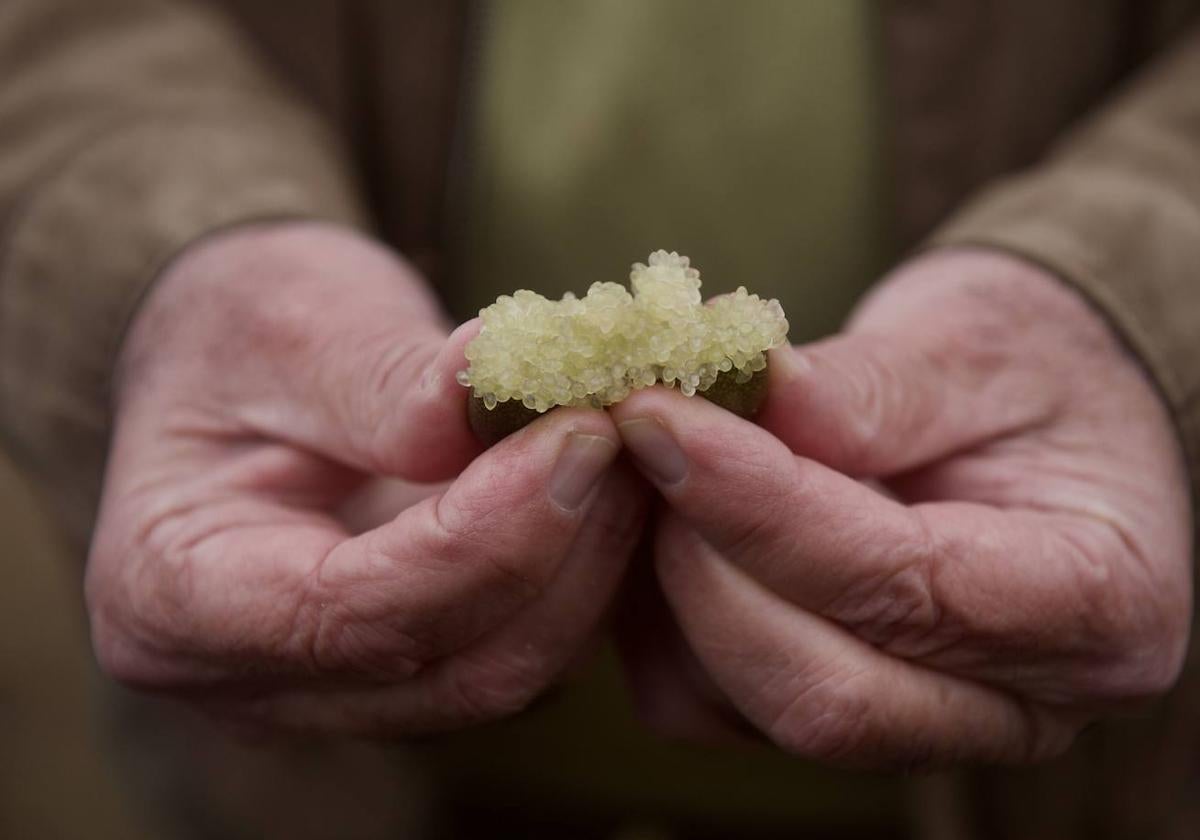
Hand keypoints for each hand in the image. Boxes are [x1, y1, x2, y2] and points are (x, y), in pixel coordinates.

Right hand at [87, 222, 647, 734]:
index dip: (486, 535)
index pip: (352, 610)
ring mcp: (338, 685)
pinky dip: (576, 574)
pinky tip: (607, 491)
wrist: (233, 367)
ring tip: (631, 451)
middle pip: (452, 664)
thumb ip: (388, 378)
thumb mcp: (289, 324)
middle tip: (630, 433)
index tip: (581, 436)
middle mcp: (255, 676)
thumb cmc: (237, 336)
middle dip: (562, 551)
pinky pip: (517, 646)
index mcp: (177, 596)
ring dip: (587, 565)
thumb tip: (505, 387)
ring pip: (503, 670)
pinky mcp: (408, 664)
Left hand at [612, 250, 1191, 766]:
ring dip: (669, 587)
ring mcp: (914, 725)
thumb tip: (755, 389)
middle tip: (647, 438)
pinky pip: (703, 698)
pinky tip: (667, 514)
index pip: (907, 588)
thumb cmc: (1027, 376)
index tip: (662, 418)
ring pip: (744, 707)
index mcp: (1095, 609)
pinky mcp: (826, 714)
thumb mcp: (976, 346)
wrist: (1037, 418)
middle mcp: (1013, 705)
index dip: (764, 508)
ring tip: (660, 461)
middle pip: (824, 694)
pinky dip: (659, 612)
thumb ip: (873, 385)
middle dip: (705, 564)